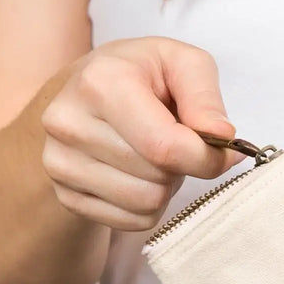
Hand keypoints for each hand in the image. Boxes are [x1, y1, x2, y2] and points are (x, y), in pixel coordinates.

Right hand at [40, 37, 245, 230]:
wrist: (83, 91)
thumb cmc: (141, 74)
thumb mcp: (182, 62)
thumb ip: (206, 98)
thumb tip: (222, 137)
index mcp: (101, 83)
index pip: (165, 146)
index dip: (207, 157)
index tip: (224, 151)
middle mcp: (70, 123)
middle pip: (157, 177)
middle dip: (182, 165)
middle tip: (174, 139)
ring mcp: (59, 162)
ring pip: (146, 203)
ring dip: (165, 185)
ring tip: (155, 154)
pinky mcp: (64, 194)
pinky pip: (131, 220)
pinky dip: (148, 204)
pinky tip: (138, 172)